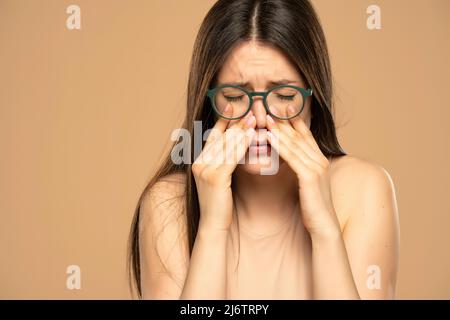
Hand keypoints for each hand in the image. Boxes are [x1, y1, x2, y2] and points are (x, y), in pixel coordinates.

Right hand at [192, 105, 255, 231]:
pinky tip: (252, 135)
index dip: (223, 121)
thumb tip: (235, 148)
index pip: (212, 136)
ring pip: (227, 145)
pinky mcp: (215, 177)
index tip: (233, 106)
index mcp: (198, 162)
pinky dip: (242, 144)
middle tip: (250, 109)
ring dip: (242, 130)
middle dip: (236, 123)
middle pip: (221, 138)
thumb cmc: (219, 204)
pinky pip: (231, 157)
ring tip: (254, 117)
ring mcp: (205, 170)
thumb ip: (222, 163)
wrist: (213, 225)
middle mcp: (199, 163)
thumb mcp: (219, 179)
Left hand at [265, 106, 339, 236]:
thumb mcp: (306, 183)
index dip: (292, 120)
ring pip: (294, 143)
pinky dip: (279, 144)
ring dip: (278, 129)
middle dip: (282, 120)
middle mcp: (320, 159)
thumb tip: (288, 159)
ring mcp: (316, 167)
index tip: (279, 108)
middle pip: (298, 135)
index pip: (304, 135)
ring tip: (264, 116)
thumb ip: (300, 168)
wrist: (323, 226)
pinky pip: (291, 157)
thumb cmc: (312, 206)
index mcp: (319, 160)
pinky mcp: (310, 176)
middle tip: (267, 106)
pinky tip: (268, 136)